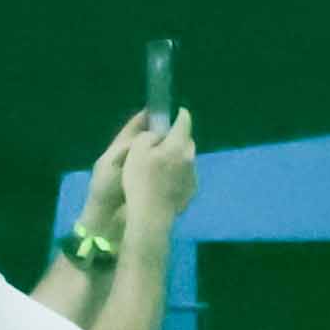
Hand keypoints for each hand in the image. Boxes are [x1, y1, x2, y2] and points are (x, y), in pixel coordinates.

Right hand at [113, 111, 197, 229]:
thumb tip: (156, 134)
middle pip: (186, 140)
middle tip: (162, 143)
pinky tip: (165, 183)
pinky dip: (178, 174)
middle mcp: (190, 157)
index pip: (184, 120)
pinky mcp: (191, 191)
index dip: (178, 114)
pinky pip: (186, 175)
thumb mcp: (136, 150)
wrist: (151, 216)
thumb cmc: (141, 180)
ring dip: (177, 157)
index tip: (173, 113)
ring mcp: (193, 176)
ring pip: (187, 158)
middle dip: (177, 138)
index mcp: (178, 144)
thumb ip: (148, 136)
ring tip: (161, 166)